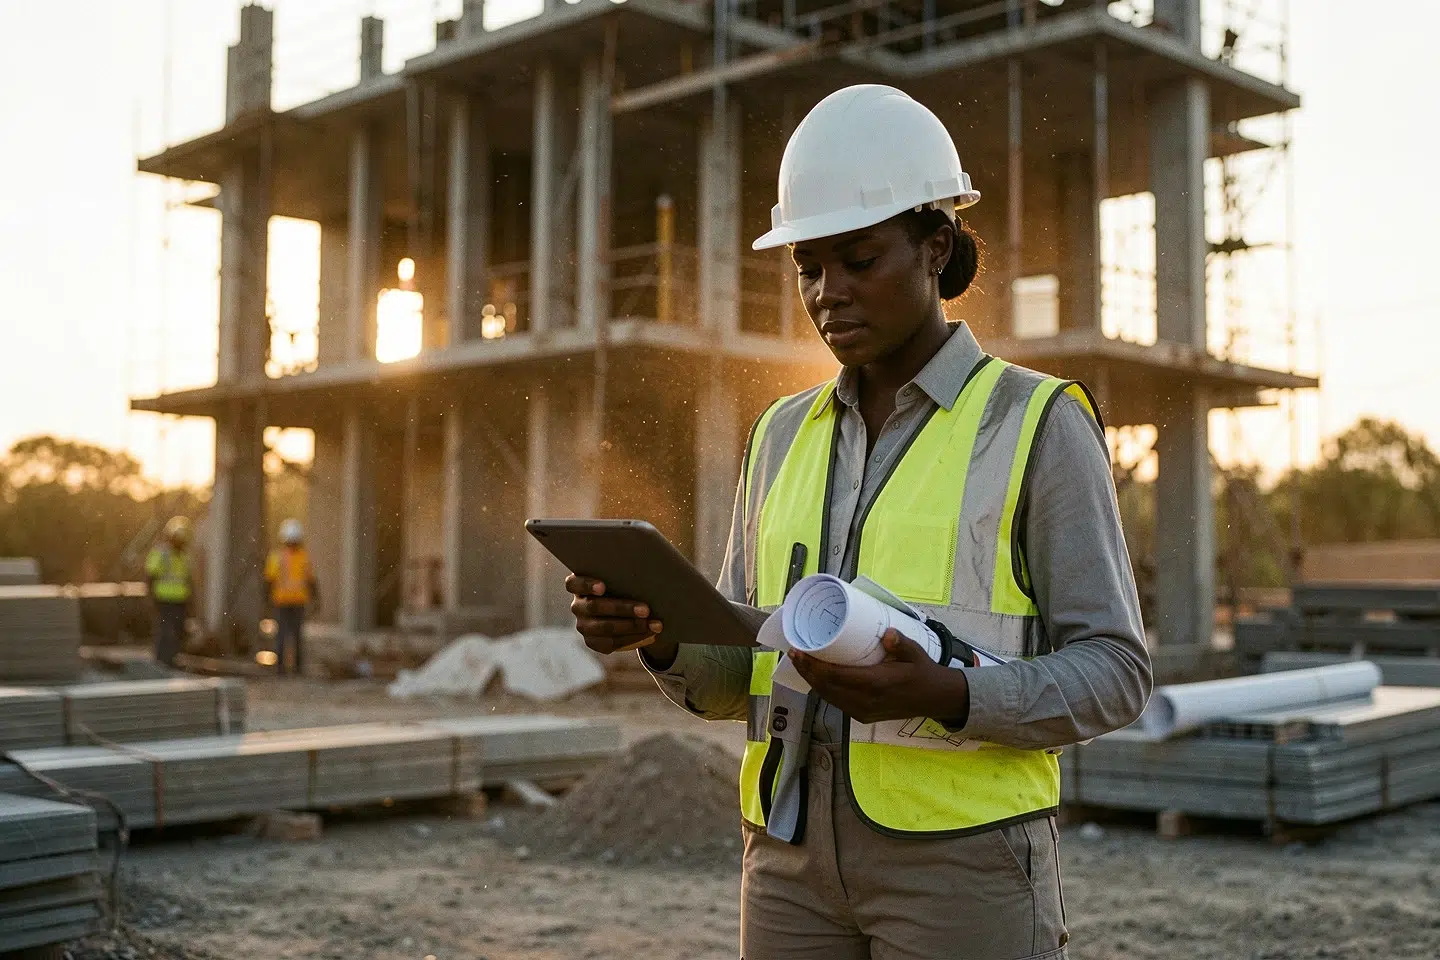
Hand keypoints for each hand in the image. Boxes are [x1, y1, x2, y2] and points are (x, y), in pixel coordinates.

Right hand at [566, 575, 672, 658]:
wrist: (622, 609)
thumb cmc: (621, 584)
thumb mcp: (617, 576)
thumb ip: (622, 571)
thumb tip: (647, 563)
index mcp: (578, 585)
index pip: (573, 583)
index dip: (586, 585)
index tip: (603, 586)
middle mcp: (578, 606)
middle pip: (594, 607)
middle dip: (622, 608)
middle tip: (646, 609)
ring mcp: (584, 626)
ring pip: (605, 628)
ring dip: (632, 626)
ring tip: (654, 624)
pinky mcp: (593, 642)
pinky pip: (612, 643)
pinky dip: (633, 638)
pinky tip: (650, 633)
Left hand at [787, 629, 969, 724]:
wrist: (935, 700)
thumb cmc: (924, 673)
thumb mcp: (916, 654)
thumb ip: (901, 643)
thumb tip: (887, 632)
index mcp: (877, 684)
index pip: (836, 677)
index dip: (814, 666)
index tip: (800, 651)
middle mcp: (866, 701)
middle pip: (827, 687)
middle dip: (807, 671)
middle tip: (794, 653)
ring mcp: (863, 711)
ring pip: (829, 697)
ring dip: (813, 681)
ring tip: (801, 663)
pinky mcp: (863, 716)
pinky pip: (837, 703)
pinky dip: (824, 690)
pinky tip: (818, 678)